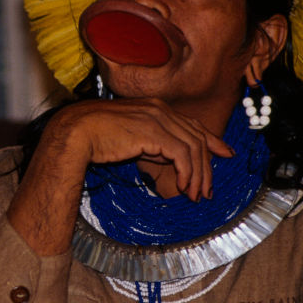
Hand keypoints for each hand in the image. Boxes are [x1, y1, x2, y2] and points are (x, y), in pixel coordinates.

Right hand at [53, 98, 233, 201]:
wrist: (77, 132)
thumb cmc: (96, 137)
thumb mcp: (131, 138)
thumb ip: (152, 143)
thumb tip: (167, 156)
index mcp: (155, 108)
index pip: (192, 124)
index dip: (212, 140)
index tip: (224, 154)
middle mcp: (160, 110)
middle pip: (197, 137)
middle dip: (207, 166)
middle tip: (207, 189)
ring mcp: (158, 118)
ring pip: (193, 147)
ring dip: (198, 174)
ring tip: (195, 194)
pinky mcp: (154, 131)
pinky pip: (182, 154)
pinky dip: (187, 172)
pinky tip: (183, 186)